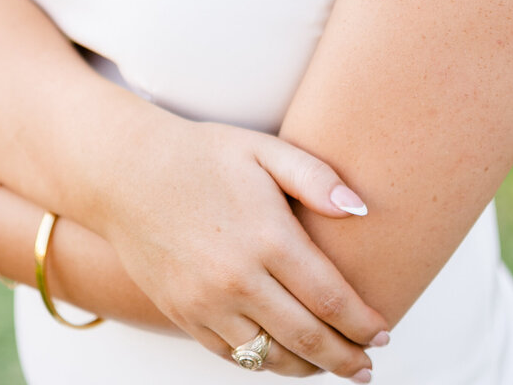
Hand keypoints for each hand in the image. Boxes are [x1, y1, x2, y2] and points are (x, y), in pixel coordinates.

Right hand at [96, 112, 387, 380]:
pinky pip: (235, 355)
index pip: (331, 299)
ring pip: (272, 357)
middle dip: (346, 359)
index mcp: (268, 237)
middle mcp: (239, 279)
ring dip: (308, 368)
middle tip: (368, 367)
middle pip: (308, 338)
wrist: (128, 174)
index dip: (363, 323)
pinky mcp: (184, 316)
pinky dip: (265, 363)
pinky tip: (284, 357)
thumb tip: (362, 209)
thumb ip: (316, 177)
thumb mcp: (263, 150)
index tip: (384, 333)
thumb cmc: (203, 156)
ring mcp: (208, 304)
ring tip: (332, 366)